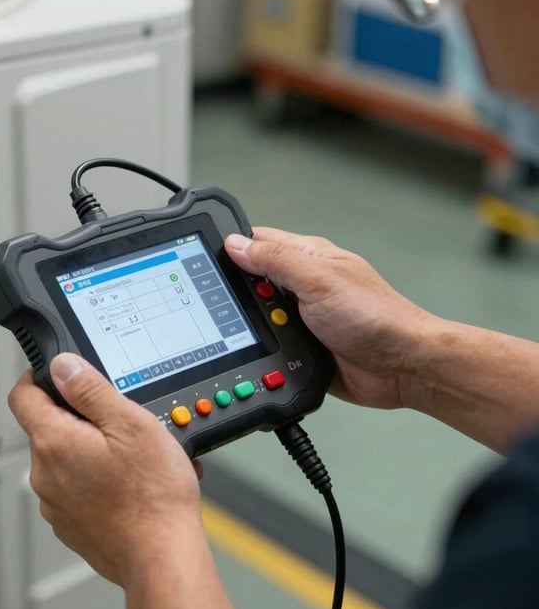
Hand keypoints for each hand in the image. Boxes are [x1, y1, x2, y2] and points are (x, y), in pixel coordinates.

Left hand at [8, 353, 203, 586]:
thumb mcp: (130, 423)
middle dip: (81, 418)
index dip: (39, 377)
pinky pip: (78, 490)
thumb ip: (90, 389)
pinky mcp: (71, 526)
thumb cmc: (152, 495)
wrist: (163, 559)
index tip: (59, 374)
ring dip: (93, 451)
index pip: (22, 396)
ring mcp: (56, 505)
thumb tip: (62, 366)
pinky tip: (132, 485)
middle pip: (50, 428)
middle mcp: (45, 475)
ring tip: (136, 459)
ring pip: (67, 460)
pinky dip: (99, 481)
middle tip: (122, 422)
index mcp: (53, 442)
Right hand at [225, 228, 435, 408]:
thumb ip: (276, 260)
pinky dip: (263, 349)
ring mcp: (302, 317)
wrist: (402, 367)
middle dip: (237, 294)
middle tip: (236, 306)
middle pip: (251, 282)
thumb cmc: (376, 317)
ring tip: (254, 332)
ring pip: (257, 316)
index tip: (206, 258)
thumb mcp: (319, 280)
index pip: (258, 241)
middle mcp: (302, 284)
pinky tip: (262, 353)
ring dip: (251, 326)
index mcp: (307, 257)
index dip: (232, 246)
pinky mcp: (302, 346)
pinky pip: (270, 345)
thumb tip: (236, 244)